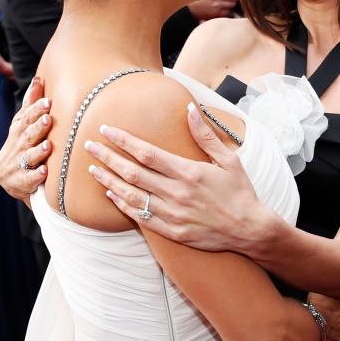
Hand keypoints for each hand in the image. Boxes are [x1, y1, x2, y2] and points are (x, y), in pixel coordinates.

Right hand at [0, 77, 53, 199]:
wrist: (9, 177)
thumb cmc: (22, 144)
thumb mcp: (23, 124)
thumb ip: (31, 103)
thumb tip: (38, 78)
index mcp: (19, 130)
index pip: (26, 118)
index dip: (36, 110)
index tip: (48, 101)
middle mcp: (18, 146)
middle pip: (27, 136)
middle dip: (38, 127)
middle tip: (48, 119)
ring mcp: (18, 164)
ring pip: (29, 157)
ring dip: (38, 151)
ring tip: (48, 145)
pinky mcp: (21, 182)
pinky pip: (29, 180)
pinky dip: (36, 176)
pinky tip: (45, 172)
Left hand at [85, 102, 263, 251]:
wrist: (250, 230)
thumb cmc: (240, 191)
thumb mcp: (228, 159)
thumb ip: (205, 135)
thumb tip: (190, 108)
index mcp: (189, 172)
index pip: (147, 153)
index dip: (124, 140)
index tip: (107, 130)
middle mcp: (177, 193)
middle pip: (132, 172)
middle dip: (107, 157)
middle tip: (89, 146)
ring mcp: (173, 214)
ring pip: (132, 195)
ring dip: (109, 180)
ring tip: (92, 170)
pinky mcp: (173, 231)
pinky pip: (141, 217)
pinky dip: (124, 205)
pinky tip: (111, 194)